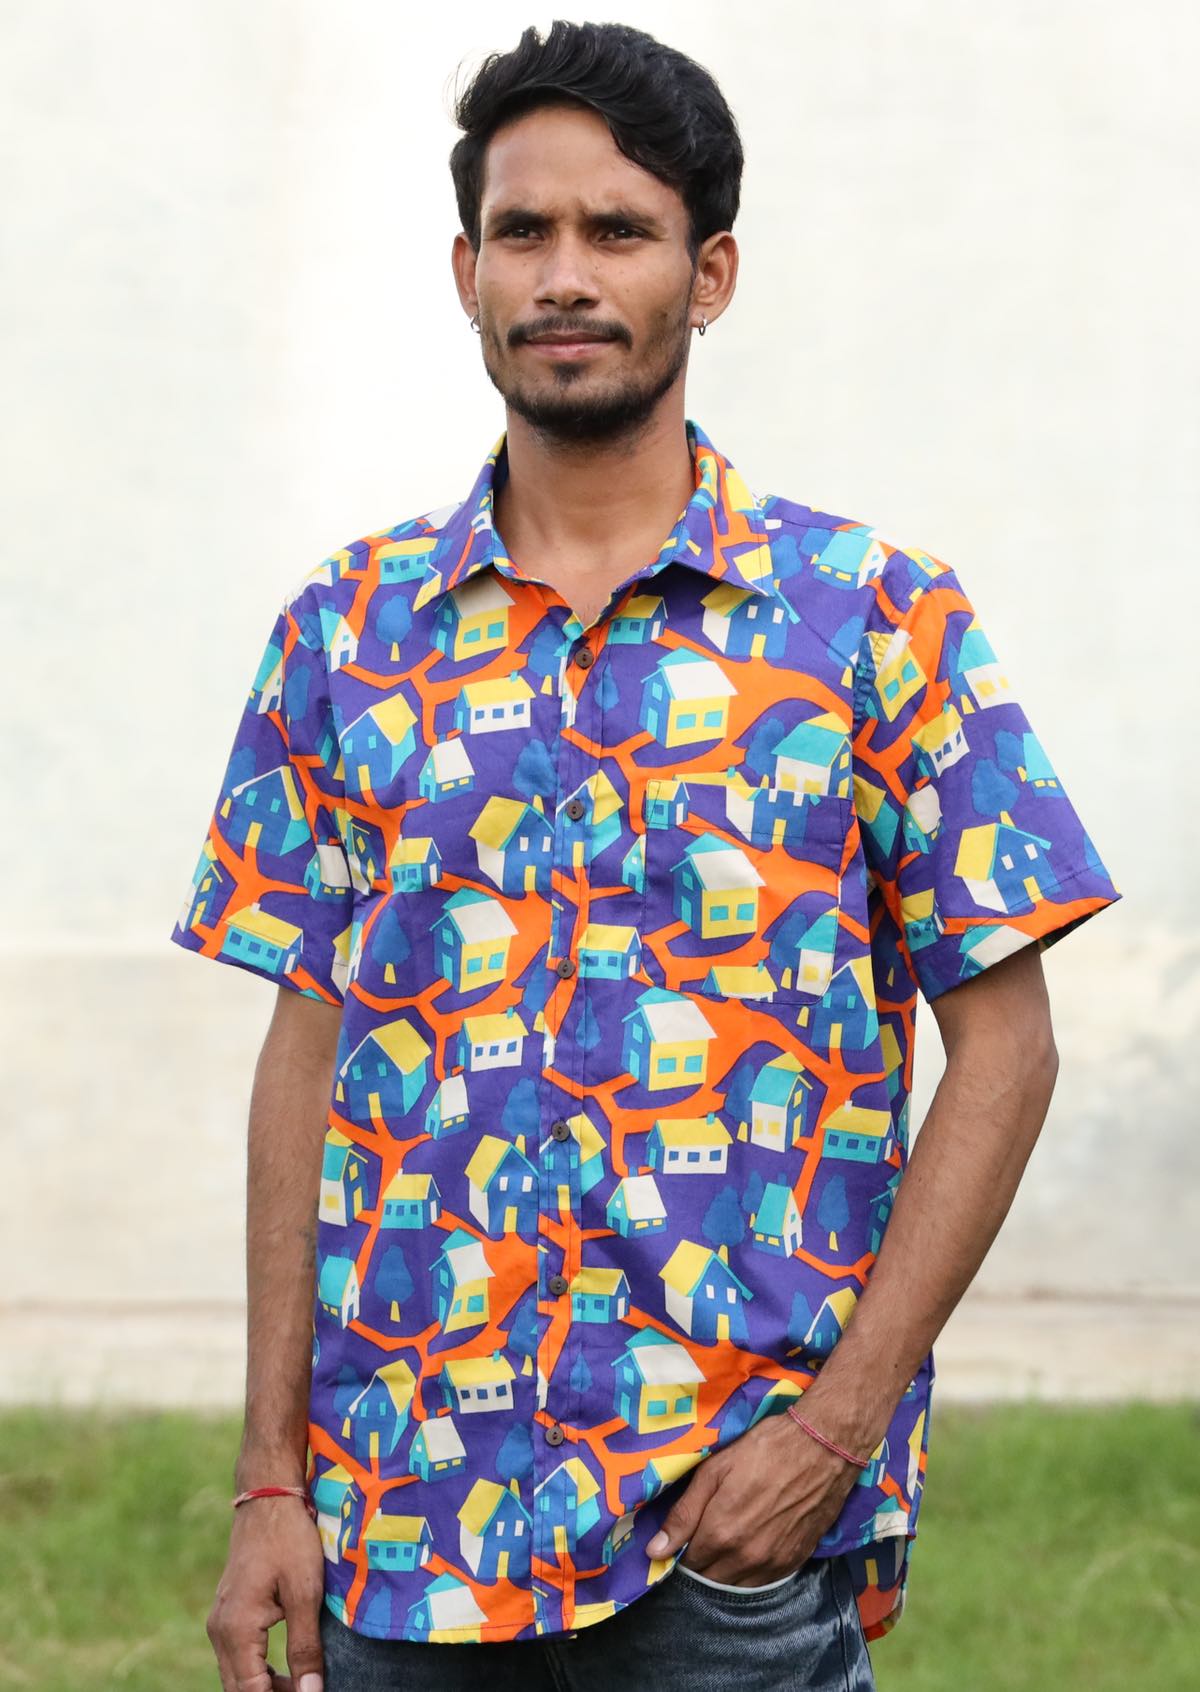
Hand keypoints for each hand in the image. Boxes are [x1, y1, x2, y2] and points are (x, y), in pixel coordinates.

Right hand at [207, 1494, 326, 1691]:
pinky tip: (284, 1673)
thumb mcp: (305, 1592)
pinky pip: (237, 1658)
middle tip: (308, 1691)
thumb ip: (305, 1647)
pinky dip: (257, 1672)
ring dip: (264, 1688)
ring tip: (301, 1686)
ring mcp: (220, 1621)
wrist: (268, 1497)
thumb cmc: (289, 1539)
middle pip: (239, 1690)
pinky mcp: (227, 1613)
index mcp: (236, 1630)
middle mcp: (220, 1631)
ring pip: (236, 1676)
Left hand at [645, 1410, 863, 1585]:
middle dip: (700, 1565)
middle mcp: (745, 1558)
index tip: (680, 1540)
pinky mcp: (794, 1562)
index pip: (687, 1564)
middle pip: (710, 1580)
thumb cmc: (763, 1450)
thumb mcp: (714, 1471)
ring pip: (736, 1586)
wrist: (821, 1448)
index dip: (680, 1553)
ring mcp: (772, 1564)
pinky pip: (763, 1583)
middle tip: (701, 1540)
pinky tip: (748, 1552)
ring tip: (724, 1546)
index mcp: (720, 1534)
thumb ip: (684, 1515)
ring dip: (724, 1573)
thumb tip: (654, 1552)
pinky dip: (750, 1574)